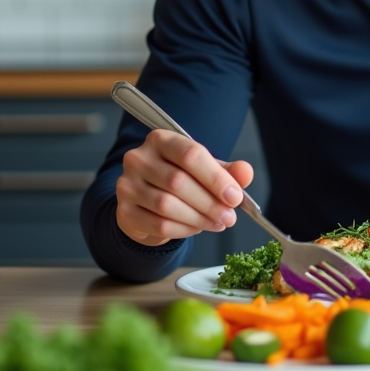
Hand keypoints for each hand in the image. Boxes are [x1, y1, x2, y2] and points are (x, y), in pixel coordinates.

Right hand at [115, 129, 253, 246]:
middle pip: (178, 182)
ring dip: (198, 218)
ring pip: (167, 206)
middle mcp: (139, 158)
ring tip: (216, 223)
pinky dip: (183, 230)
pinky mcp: (124, 212)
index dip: (216, 178)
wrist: (148, 202)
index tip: (235, 197)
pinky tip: (196, 228)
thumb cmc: (180, 180)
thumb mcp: (206, 170)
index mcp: (161, 139)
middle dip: (210, 203)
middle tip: (229, 217)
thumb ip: (228, 171)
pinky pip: (158, 225)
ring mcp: (127, 185)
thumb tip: (245, 173)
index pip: (190, 154)